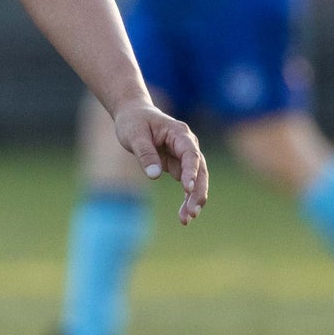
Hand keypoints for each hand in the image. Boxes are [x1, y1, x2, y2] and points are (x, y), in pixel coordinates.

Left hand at [111, 102, 208, 224]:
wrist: (134, 115)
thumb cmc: (134, 122)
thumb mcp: (134, 134)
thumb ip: (145, 153)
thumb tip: (154, 175)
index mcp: (180, 133)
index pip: (190, 154)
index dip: (191, 171)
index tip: (187, 188)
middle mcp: (188, 145)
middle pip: (200, 170)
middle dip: (198, 192)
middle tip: (192, 212)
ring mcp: (185, 156)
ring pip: (197, 180)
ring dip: (194, 199)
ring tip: (186, 219)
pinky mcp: (179, 165)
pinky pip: (187, 184)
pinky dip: (187, 198)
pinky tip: (184, 215)